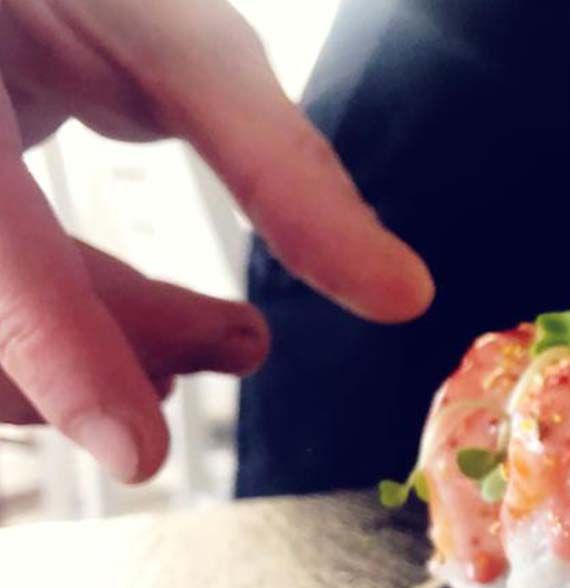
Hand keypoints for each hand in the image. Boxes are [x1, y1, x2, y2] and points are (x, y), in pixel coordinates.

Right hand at [0, 0, 433, 481]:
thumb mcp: (181, 43)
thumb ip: (281, 169)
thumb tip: (402, 296)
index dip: (59, 346)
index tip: (138, 453)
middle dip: (124, 344)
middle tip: (241, 340)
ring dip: (101, 346)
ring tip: (216, 330)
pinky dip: (67, 323)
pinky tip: (138, 311)